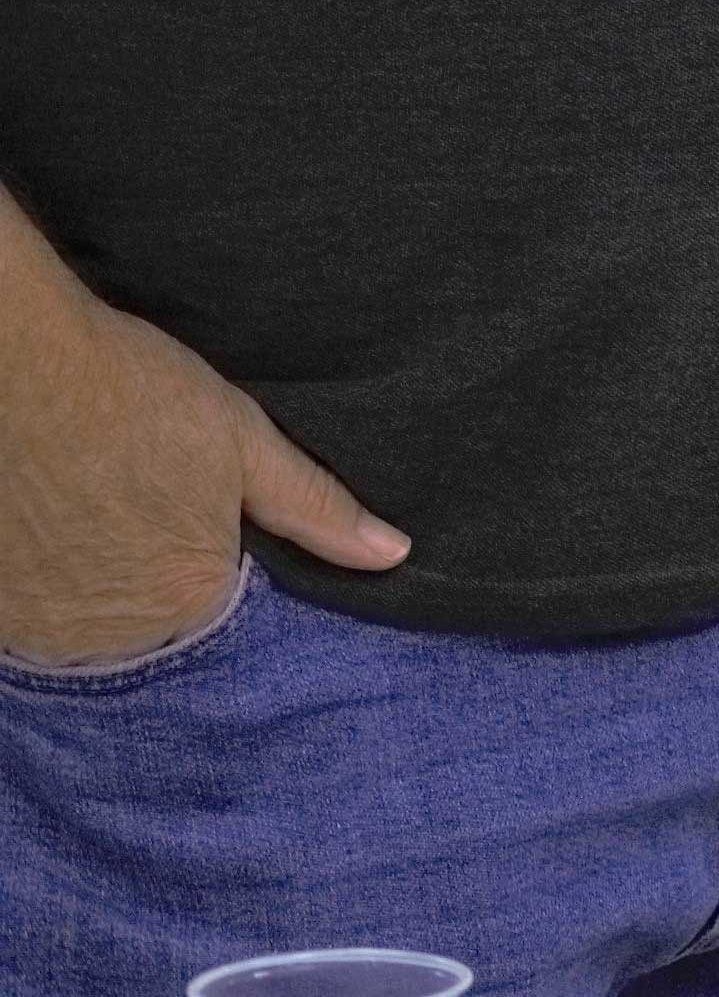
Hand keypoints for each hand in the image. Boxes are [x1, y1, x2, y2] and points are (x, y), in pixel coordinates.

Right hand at [0, 297, 401, 667]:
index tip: (182, 495)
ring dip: (100, 573)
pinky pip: (40, 611)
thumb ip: (316, 509)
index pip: (219, 596)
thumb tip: (394, 554)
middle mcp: (113, 637)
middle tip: (135, 490)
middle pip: (152, 613)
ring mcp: (44, 628)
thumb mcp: (246, 445)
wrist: (23, 368)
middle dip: (152, 562)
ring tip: (95, 497)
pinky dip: (51, 575)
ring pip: (95, 613)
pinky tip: (58, 515)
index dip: (207, 542)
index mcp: (188, 602)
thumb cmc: (138, 398)